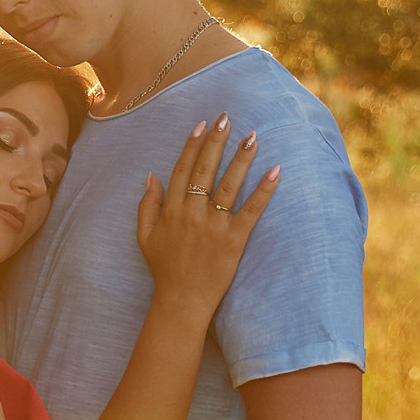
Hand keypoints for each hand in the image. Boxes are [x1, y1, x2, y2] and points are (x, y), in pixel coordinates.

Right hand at [135, 115, 276, 314]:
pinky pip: (251, 211)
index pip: (183, 169)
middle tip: (227, 118)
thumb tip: (151, 175)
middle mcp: (191, 214)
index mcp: (171, 210)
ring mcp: (213, 227)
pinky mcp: (233, 241)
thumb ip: (146, 204)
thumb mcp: (144, 236)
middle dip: (216, 141)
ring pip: (228, 185)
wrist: (181, 301)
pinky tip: (275, 171)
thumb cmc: (164, 269)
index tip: (202, 125)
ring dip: (241, 158)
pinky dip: (264, 191)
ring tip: (252, 136)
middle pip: (205, 170)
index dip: (192, 145)